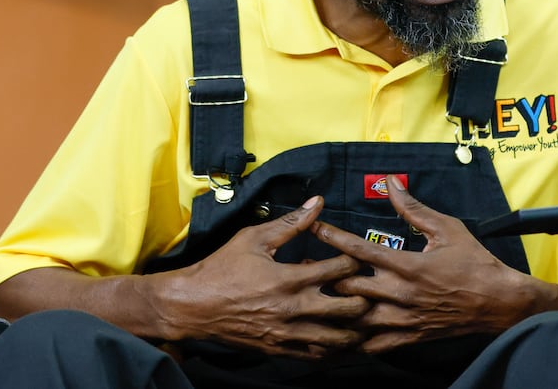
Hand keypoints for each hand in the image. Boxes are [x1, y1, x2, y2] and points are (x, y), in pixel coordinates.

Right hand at [160, 196, 369, 358]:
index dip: (355, 261)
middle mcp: (293, 309)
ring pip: (337, 339)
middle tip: (364, 289)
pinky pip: (316, 355)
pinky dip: (331, 346)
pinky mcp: (279, 349)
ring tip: (358, 316)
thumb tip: (316, 202)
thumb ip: (290, 222)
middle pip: (348, 309)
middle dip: (363, 298)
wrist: (193, 305)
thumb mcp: (254, 238)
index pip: (340, 270)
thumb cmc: (222, 268)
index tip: (356, 257)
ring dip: (353, 327)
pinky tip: (335, 334)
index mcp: (289, 278)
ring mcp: (287, 333)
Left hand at [311, 176, 538, 354]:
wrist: (498, 302)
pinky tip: (340, 331)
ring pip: (355, 318)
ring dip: (335, 307)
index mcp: (407, 265)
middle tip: (305, 266)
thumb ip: (413, 208)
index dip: (333, 237)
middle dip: (325, 275)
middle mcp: (400, 294)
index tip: (315, 228)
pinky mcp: (408, 337)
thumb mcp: (446, 228)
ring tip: (315, 298)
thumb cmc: (473, 262)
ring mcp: (402, 319)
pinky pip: (372, 345)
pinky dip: (353, 339)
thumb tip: (391, 182)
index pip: (359, 250)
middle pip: (348, 287)